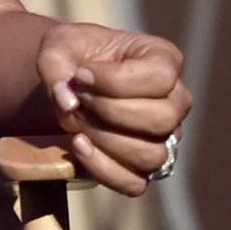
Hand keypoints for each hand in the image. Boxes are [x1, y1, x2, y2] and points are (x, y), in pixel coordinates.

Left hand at [35, 21, 191, 196]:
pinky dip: (103, 169)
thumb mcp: (57, 45)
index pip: (159, 77)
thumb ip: (55, 66)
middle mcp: (175, 101)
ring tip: (77, 119)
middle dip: (110, 110)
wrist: (70, 79)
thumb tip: (67, 104)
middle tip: (79, 98)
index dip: (115, 80)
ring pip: (152, 155)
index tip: (80, 75)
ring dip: (106, 140)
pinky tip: (78, 145)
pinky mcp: (145, 167)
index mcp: (163, 60)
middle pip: (161, 119)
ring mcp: (165, 138)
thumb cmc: (73, 55)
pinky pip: (135, 183)